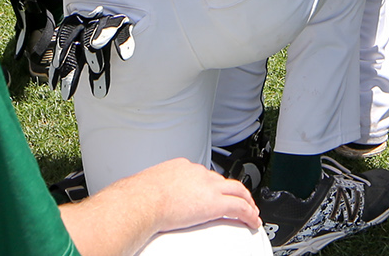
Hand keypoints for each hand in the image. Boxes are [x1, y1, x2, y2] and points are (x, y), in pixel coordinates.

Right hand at [110, 157, 259, 232]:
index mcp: (181, 167)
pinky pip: (239, 208)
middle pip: (222, 180)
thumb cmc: (136, 198)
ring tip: (251, 210)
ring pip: (236, 190)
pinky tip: (252, 221)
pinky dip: (248, 214)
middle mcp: (197, 173)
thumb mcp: (145, 187)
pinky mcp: (214, 203)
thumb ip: (150, 191)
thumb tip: (141, 201)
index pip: (202, 175)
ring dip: (246, 201)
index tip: (211, 191)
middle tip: (240, 198)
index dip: (210, 184)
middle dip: (233, 190)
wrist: (141, 201)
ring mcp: (208, 187)